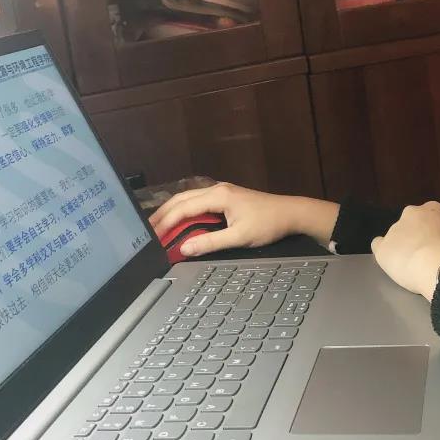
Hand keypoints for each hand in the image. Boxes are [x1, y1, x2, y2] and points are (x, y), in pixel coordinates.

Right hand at [148, 182, 306, 256]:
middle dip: (162, 214)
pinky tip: (179, 221)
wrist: (291, 213)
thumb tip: (185, 249)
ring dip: (172, 212)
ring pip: (188, 199)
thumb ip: (211, 243)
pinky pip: (198, 202)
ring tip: (157, 226)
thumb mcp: (239, 237)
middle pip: (181, 199)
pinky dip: (184, 211)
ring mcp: (221, 192)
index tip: (152, 236)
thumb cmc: (268, 224)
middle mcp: (216, 189)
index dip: (165, 223)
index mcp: (218, 196)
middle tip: (147, 231)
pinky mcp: (225, 197)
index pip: (183, 208)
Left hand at [370, 201, 439, 300]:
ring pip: (396, 236)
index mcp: (434, 209)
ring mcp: (394, 230)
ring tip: (413, 265)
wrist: (439, 262)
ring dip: (402, 247)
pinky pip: (379, 246)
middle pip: (412, 224)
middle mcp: (411, 213)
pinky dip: (385, 253)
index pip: (432, 217)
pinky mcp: (383, 248)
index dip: (435, 232)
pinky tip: (392, 264)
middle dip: (417, 237)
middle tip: (427, 255)